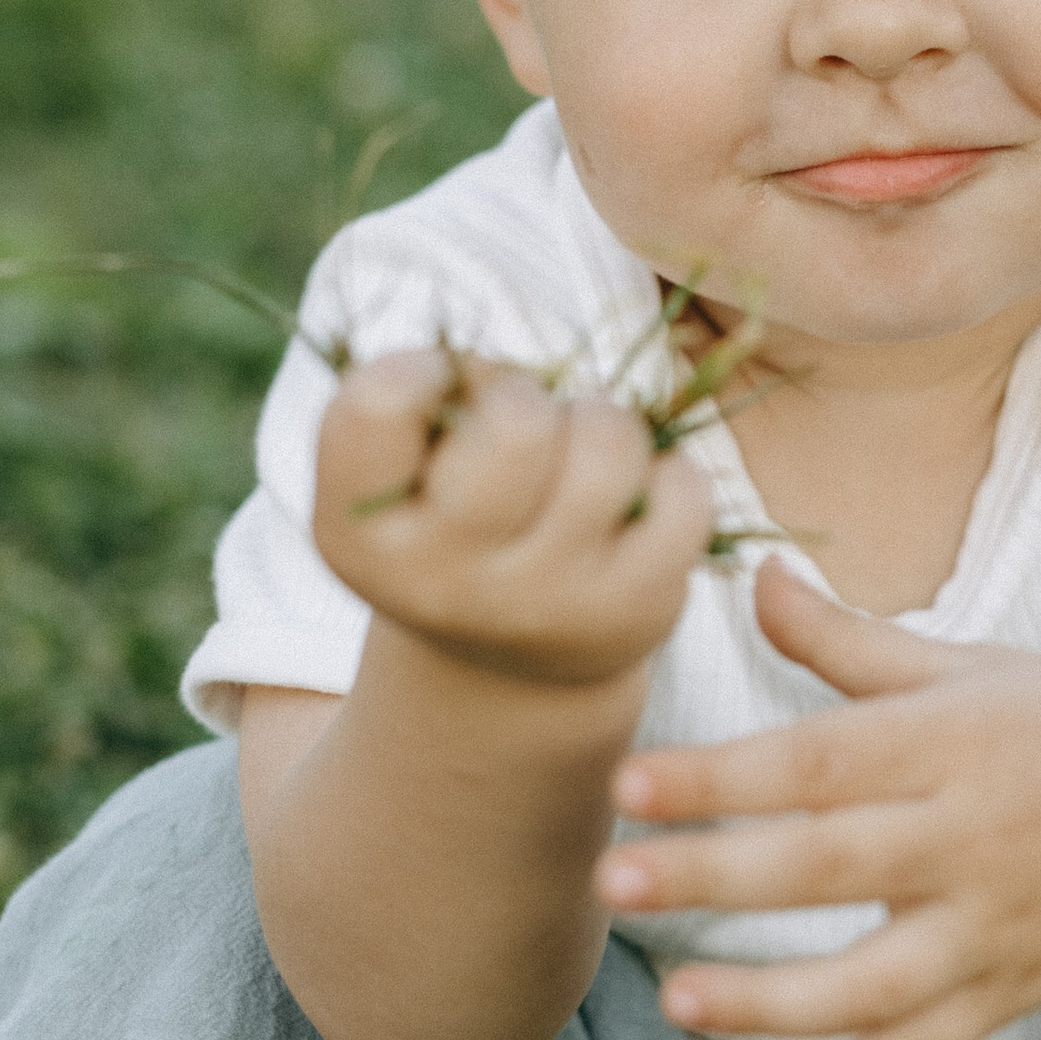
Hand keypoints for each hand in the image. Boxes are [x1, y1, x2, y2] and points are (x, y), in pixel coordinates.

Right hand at [312, 350, 717, 690]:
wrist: (506, 671)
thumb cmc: (452, 524)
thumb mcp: (405, 472)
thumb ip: (438, 397)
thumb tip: (522, 377)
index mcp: (357, 531)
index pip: (377, 402)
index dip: (422, 368)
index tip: (437, 393)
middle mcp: (440, 582)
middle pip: (516, 424)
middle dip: (529, 397)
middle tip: (524, 429)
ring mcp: (541, 605)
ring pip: (607, 447)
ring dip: (604, 426)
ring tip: (581, 456)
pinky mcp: (631, 613)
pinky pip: (683, 493)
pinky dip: (670, 475)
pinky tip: (636, 501)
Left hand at [594, 558, 1040, 1039]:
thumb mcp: (973, 669)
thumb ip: (852, 642)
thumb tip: (752, 574)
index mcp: (960, 740)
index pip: (823, 760)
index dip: (722, 776)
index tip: (627, 784)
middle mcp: (980, 838)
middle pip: (832, 866)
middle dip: (716, 878)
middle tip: (609, 883)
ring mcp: (998, 930)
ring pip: (876, 984)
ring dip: (771, 1001)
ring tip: (675, 1001)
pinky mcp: (1012, 997)